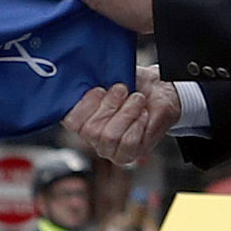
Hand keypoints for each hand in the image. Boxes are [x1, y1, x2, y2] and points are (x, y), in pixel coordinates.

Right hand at [62, 73, 183, 160]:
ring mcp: (110, 149)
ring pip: (110, 136)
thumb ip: (92, 81)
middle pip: (90, 130)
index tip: (100, 90)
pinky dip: (138, 123)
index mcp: (81, 119)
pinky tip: (142, 114)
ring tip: (137, 99)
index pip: (71, 121)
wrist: (160, 91)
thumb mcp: (110, 77)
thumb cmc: (133, 85)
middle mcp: (92, 138)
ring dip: (126, 112)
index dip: (85, 105)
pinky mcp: (129, 154)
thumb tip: (83, 77)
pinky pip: (128, 141)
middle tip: (122, 90)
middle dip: (110, 105)